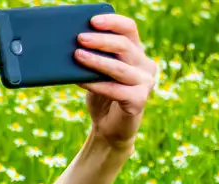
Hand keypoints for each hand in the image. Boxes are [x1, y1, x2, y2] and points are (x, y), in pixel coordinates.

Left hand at [73, 13, 158, 150]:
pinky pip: (116, 90)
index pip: (129, 29)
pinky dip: (97, 85)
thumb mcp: (96, 72)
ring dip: (96, 61)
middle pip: (124, 46)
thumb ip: (93, 57)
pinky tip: (82, 82)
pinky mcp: (139, 100)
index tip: (92, 20)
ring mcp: (145, 83)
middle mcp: (145, 65)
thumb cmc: (101, 95)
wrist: (109, 128)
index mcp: (137, 52)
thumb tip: (73, 44)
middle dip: (100, 40)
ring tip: (77, 55)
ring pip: (119, 68)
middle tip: (80, 38)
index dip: (112, 22)